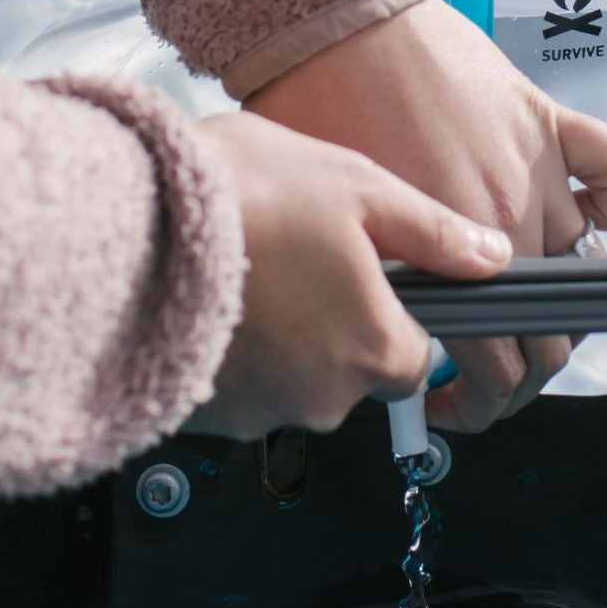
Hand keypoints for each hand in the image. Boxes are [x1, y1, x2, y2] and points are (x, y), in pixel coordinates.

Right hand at [188, 112, 512, 440]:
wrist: (117, 227)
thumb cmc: (235, 198)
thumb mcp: (355, 187)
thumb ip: (432, 233)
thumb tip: (490, 256)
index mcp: (378, 351)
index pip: (415, 357)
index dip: (390, 314)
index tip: (357, 278)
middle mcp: (328, 401)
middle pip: (352, 374)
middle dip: (328, 327)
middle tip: (287, 260)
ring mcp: (264, 416)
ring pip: (292, 385)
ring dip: (276, 340)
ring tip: (239, 274)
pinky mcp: (207, 420)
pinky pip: (235, 392)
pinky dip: (227, 356)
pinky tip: (204, 302)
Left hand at [247, 0, 606, 432]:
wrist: (335, 23)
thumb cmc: (321, 113)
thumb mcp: (346, 238)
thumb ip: (392, 299)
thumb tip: (407, 343)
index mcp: (457, 264)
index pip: (500, 372)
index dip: (479, 408)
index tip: (451, 407)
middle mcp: (511, 227)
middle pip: (553, 339)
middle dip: (522, 376)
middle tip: (485, 376)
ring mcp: (540, 177)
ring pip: (586, 271)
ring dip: (562, 299)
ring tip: (523, 303)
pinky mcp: (550, 123)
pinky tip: (593, 217)